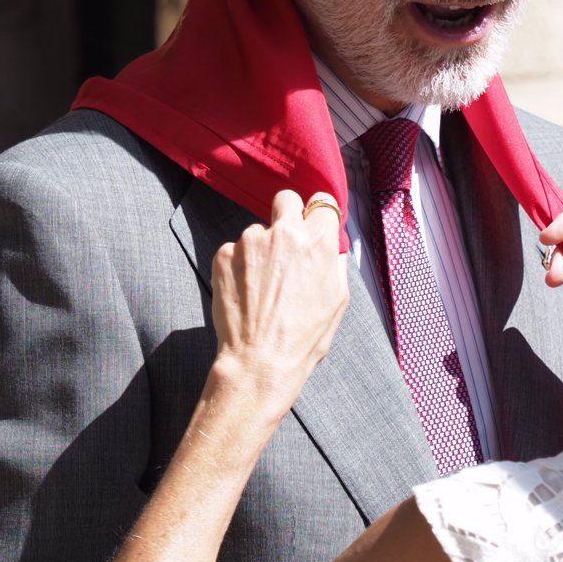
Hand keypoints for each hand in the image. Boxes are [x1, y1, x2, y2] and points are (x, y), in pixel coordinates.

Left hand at [209, 190, 349, 418]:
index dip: (319, 215)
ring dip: (261, 250)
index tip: (315, 226)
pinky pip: (235, 250)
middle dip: (288, 215)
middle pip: (286, 200)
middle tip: (287, 245)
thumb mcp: (338, 299)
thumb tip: (332, 245)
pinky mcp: (224, 254)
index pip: (323, 202)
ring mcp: (250, 241)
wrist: (259, 361)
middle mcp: (284, 233)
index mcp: (317, 241)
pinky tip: (246, 292)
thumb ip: (335, 262)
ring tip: (263, 287)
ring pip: (258, 232)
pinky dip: (240, 266)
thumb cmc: (304, 336)